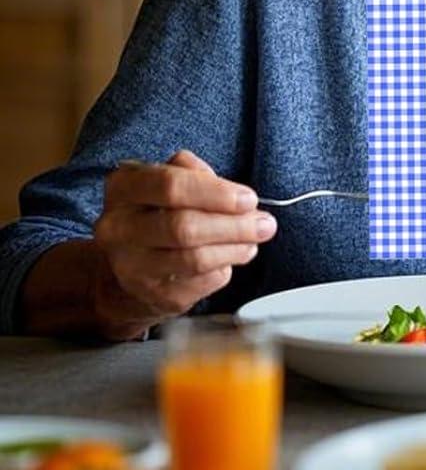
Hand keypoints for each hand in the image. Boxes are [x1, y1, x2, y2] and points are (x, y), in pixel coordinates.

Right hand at [91, 151, 275, 337]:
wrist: (133, 263)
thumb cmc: (161, 211)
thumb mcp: (172, 178)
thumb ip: (198, 175)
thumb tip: (235, 194)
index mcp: (123, 188)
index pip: (170, 185)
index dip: (215, 193)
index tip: (248, 199)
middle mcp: (118, 228)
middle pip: (184, 227)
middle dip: (235, 226)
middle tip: (265, 224)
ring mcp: (130, 265)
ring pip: (194, 258)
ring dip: (236, 249)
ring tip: (253, 240)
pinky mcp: (151, 294)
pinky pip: (200, 282)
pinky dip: (225, 268)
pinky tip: (232, 257)